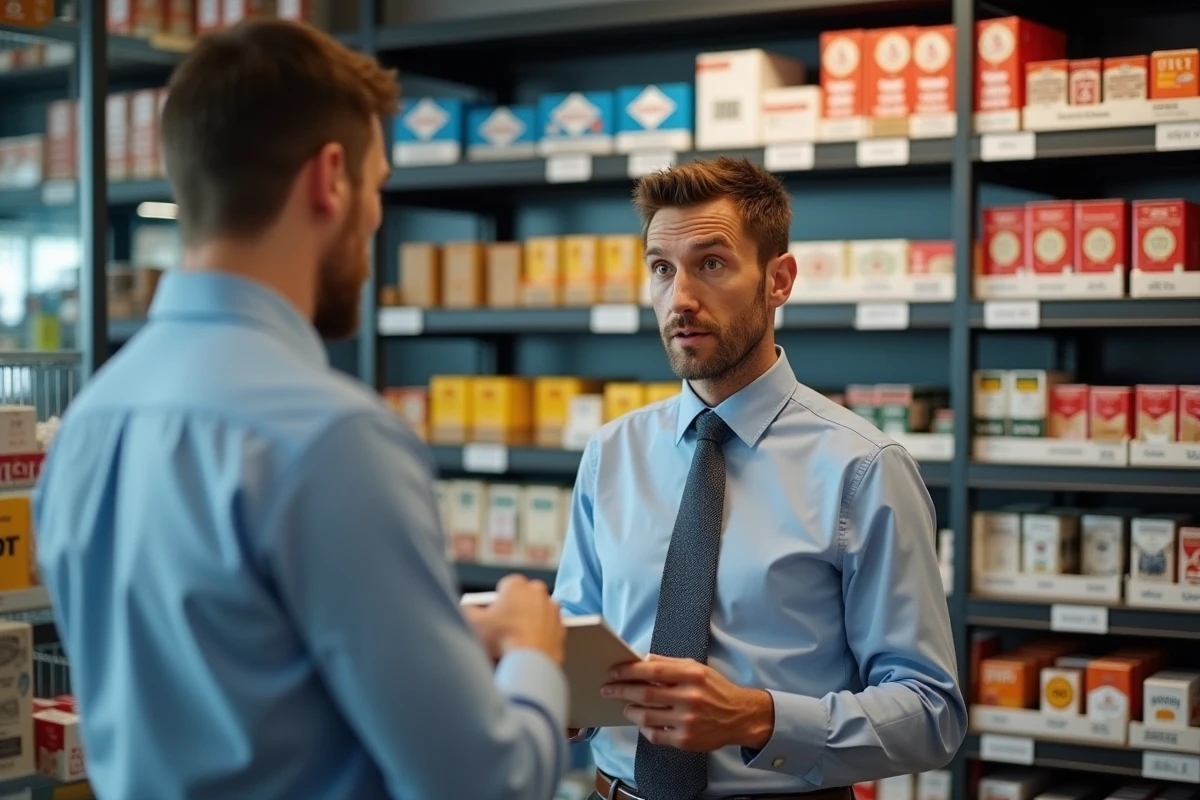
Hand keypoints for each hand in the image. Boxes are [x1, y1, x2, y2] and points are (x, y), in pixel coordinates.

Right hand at [463, 575, 564, 665]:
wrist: (529, 661)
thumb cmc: (502, 640)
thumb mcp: (473, 623)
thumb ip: (466, 610)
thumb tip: (465, 609)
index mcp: (517, 585)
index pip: (504, 586)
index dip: (496, 602)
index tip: (492, 614)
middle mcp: (538, 592)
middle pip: (523, 597)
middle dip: (515, 608)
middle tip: (504, 626)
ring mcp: (553, 609)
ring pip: (537, 612)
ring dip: (529, 621)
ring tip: (516, 639)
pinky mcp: (562, 627)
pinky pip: (548, 628)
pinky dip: (541, 635)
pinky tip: (529, 647)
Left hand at [603, 655, 773, 751]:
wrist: (740, 717)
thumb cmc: (716, 690)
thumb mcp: (697, 669)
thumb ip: (669, 663)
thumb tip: (641, 658)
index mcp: (692, 675)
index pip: (652, 669)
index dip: (629, 670)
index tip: (614, 671)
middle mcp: (689, 697)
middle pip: (644, 693)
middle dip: (621, 690)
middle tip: (608, 689)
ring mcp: (687, 721)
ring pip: (645, 716)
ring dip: (629, 710)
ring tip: (625, 706)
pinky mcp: (685, 740)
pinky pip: (654, 735)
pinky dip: (643, 727)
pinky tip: (643, 721)